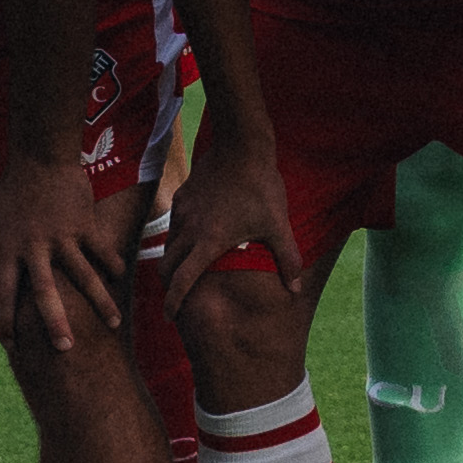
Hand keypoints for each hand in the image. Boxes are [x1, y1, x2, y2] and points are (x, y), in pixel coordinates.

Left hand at [0, 157, 131, 348]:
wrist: (40, 158)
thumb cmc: (11, 193)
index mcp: (9, 250)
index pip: (3, 294)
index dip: (5, 321)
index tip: (13, 346)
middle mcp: (35, 248)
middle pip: (44, 293)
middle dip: (53, 322)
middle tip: (65, 350)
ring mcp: (63, 237)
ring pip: (83, 276)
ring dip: (99, 302)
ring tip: (113, 324)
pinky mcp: (84, 225)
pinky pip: (101, 250)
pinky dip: (112, 265)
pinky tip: (120, 281)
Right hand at [163, 125, 302, 323]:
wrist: (241, 145)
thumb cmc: (261, 187)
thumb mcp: (277, 225)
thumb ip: (287, 259)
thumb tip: (296, 289)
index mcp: (208, 242)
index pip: (182, 281)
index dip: (174, 303)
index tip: (170, 317)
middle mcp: (188, 230)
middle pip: (166, 267)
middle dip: (168, 287)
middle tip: (176, 300)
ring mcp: (182, 212)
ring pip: (168, 245)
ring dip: (173, 262)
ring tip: (185, 271)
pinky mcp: (181, 197)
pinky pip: (174, 224)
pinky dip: (179, 238)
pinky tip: (195, 237)